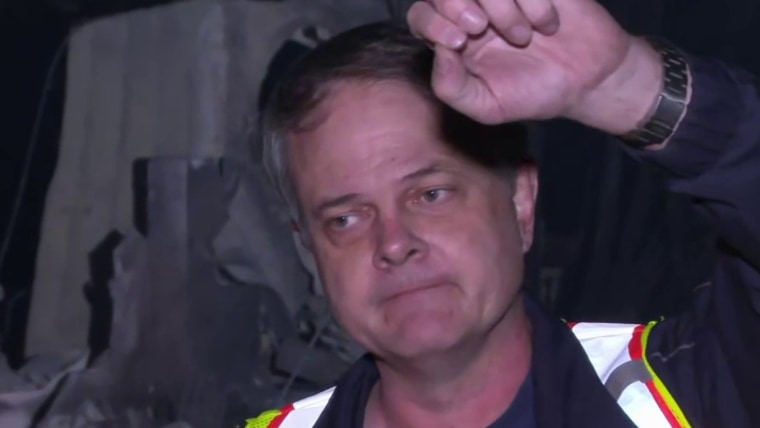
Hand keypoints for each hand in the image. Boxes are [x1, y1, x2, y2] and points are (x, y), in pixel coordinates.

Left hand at [407, 0, 662, 132]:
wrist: (587, 82)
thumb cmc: (532, 94)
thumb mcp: (487, 106)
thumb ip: (451, 87)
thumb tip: (437, 52)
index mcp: (453, 38)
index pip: (421, 14)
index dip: (431, 21)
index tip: (458, 41)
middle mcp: (473, 8)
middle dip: (455, 3)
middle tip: (480, 29)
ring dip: (500, 6)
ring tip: (524, 37)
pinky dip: (534, 1)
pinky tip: (548, 24)